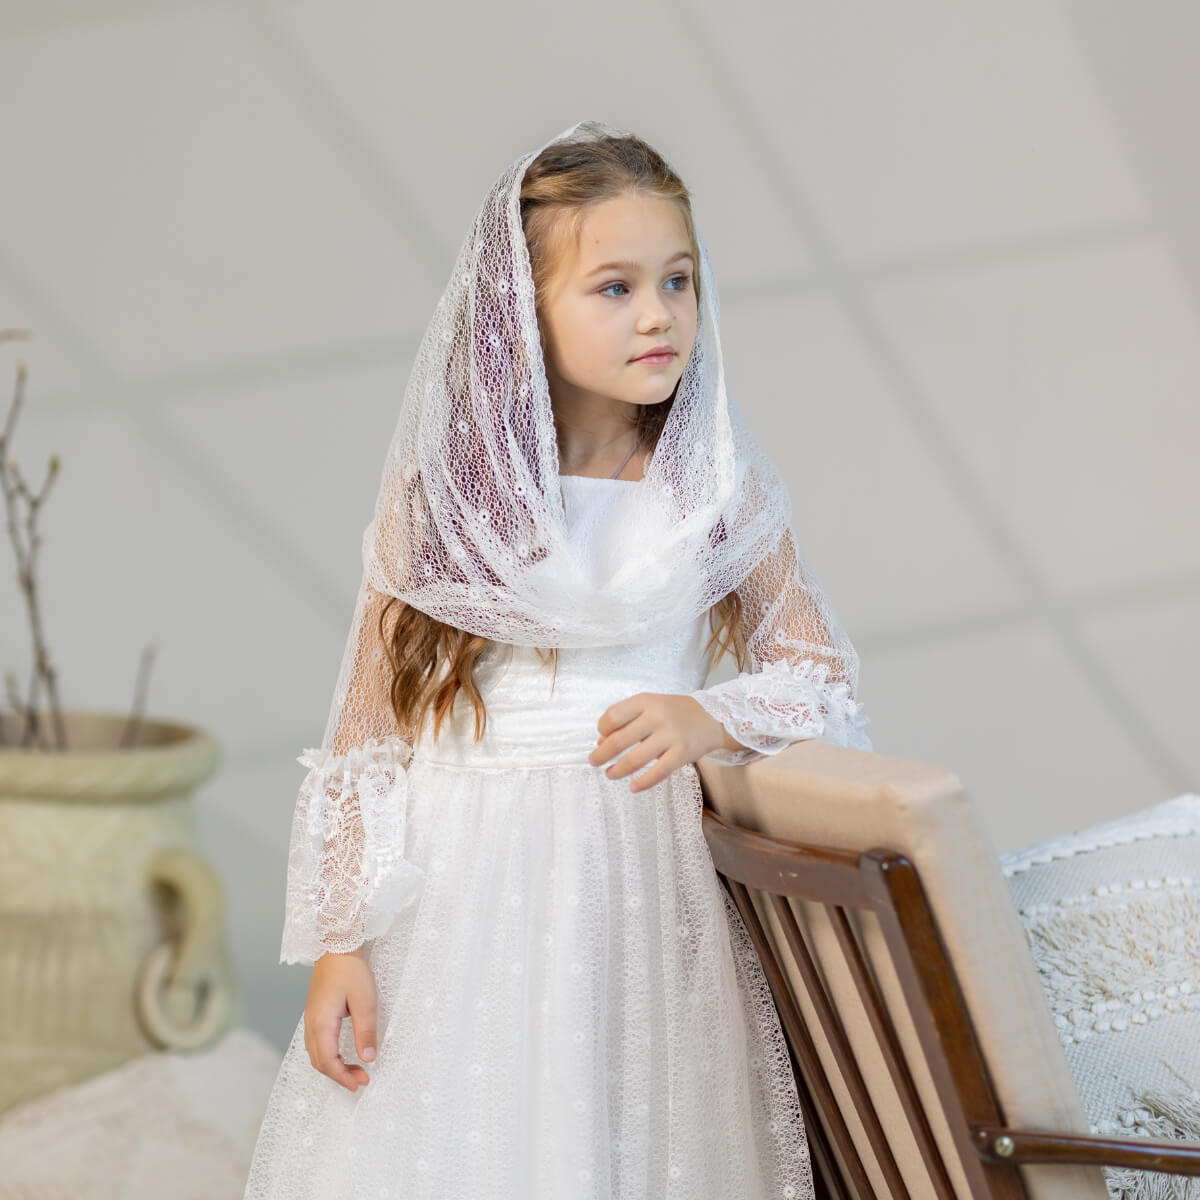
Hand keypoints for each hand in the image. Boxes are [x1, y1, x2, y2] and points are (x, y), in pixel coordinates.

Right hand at [304, 946, 377, 1091]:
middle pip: (320, 1062)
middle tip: (362, 1079)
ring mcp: (311, 1018)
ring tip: (354, 1070)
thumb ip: (366, 1031)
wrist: (336, 945)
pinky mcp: (315, 1013)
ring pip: (316, 1054)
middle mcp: (311, 1024)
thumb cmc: (350, 970)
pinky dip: (328, 1056)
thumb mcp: (364, 1001)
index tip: (361, 1083)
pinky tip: (342, 1055)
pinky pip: (316, 1043)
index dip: (343, 1077)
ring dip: (333, 1066)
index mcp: (321, 1023)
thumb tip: (369, 1058)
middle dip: (339, 1075)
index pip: (328, 1062)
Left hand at [589, 692, 744, 791]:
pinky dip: (643, 782)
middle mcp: (657, 717)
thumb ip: (626, 720)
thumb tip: (601, 742)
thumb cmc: (674, 712)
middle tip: (594, 762)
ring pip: (636, 759)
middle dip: (602, 754)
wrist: (712, 717)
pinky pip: (658, 772)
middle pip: (620, 739)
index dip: (602, 729)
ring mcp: (670, 736)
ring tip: (610, 774)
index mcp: (645, 701)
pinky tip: (633, 787)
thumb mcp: (650, 706)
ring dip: (618, 770)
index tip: (601, 737)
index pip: (613, 716)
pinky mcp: (681, 754)